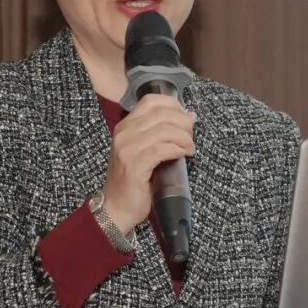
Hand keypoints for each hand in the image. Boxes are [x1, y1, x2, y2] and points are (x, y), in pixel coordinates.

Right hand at [101, 94, 195, 234]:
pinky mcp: (135, 165)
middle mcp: (123, 133)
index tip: (186, 117)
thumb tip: (190, 116)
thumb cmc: (134, 180)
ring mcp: (127, 148)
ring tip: (190, 148)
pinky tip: (184, 155)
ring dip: (184, 138)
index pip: (151, 101)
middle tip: (191, 136)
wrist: (116, 207)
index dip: (173, 105)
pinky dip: (178, 150)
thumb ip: (162, 132)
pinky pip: (163, 149)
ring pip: (165, 130)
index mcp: (125, 126)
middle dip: (183, 123)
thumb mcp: (144, 150)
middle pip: (162, 114)